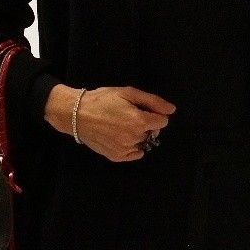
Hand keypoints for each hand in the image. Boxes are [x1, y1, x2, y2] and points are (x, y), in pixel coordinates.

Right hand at [47, 84, 174, 161]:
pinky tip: (120, 137)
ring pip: (143, 143)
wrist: (77, 114)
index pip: (162, 122)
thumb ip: (153, 101)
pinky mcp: (116, 157)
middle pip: (153, 133)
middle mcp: (134, 138)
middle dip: (146, 124)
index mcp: (139, 122)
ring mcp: (125, 150)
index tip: (141, 109)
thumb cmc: (103, 100)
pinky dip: (132, 147)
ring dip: (138, 135)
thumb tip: (171, 110)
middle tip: (128, 115)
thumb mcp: (128, 93)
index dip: (154, 113)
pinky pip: (134, 154)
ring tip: (121, 126)